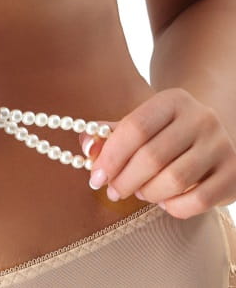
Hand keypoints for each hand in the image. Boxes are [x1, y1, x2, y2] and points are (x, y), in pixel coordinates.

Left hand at [78, 87, 235, 217]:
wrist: (215, 132)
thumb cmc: (167, 131)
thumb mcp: (142, 122)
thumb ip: (112, 134)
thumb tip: (86, 148)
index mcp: (173, 100)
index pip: (135, 127)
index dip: (111, 155)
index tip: (95, 175)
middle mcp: (201, 118)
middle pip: (152, 157)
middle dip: (125, 179)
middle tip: (112, 191)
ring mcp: (220, 146)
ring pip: (175, 180)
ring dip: (148, 192)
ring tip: (139, 192)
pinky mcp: (233, 174)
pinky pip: (198, 201)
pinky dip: (174, 207)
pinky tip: (163, 201)